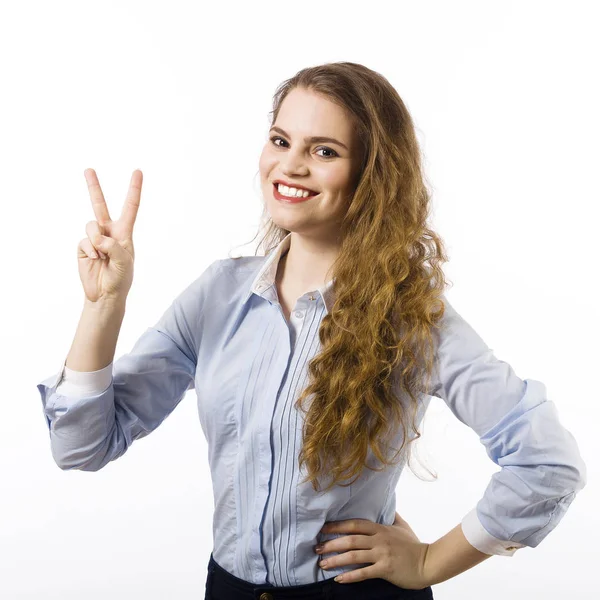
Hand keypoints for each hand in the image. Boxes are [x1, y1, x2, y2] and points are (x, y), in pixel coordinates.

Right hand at [77, 168, 141, 302]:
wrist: (105, 294)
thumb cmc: (120, 278)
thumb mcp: (124, 261)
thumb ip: (113, 246)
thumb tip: (97, 237)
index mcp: (125, 232)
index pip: (130, 207)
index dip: (134, 189)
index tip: (138, 171)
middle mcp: (108, 232)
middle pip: (100, 205)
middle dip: (94, 187)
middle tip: (88, 169)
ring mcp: (94, 238)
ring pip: (91, 225)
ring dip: (96, 240)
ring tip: (101, 256)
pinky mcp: (83, 247)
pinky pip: (84, 241)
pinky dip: (90, 251)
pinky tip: (95, 260)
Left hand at [315, 511, 430, 589]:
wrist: (428, 562)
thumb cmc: (414, 545)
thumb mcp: (402, 526)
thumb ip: (392, 516)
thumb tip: (387, 504)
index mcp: (380, 528)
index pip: (354, 524)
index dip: (337, 526)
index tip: (323, 528)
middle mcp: (379, 540)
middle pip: (350, 539)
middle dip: (331, 543)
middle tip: (317, 548)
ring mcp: (382, 554)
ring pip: (354, 556)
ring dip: (336, 560)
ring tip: (323, 564)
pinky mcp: (385, 569)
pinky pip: (364, 573)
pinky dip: (350, 576)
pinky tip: (339, 579)